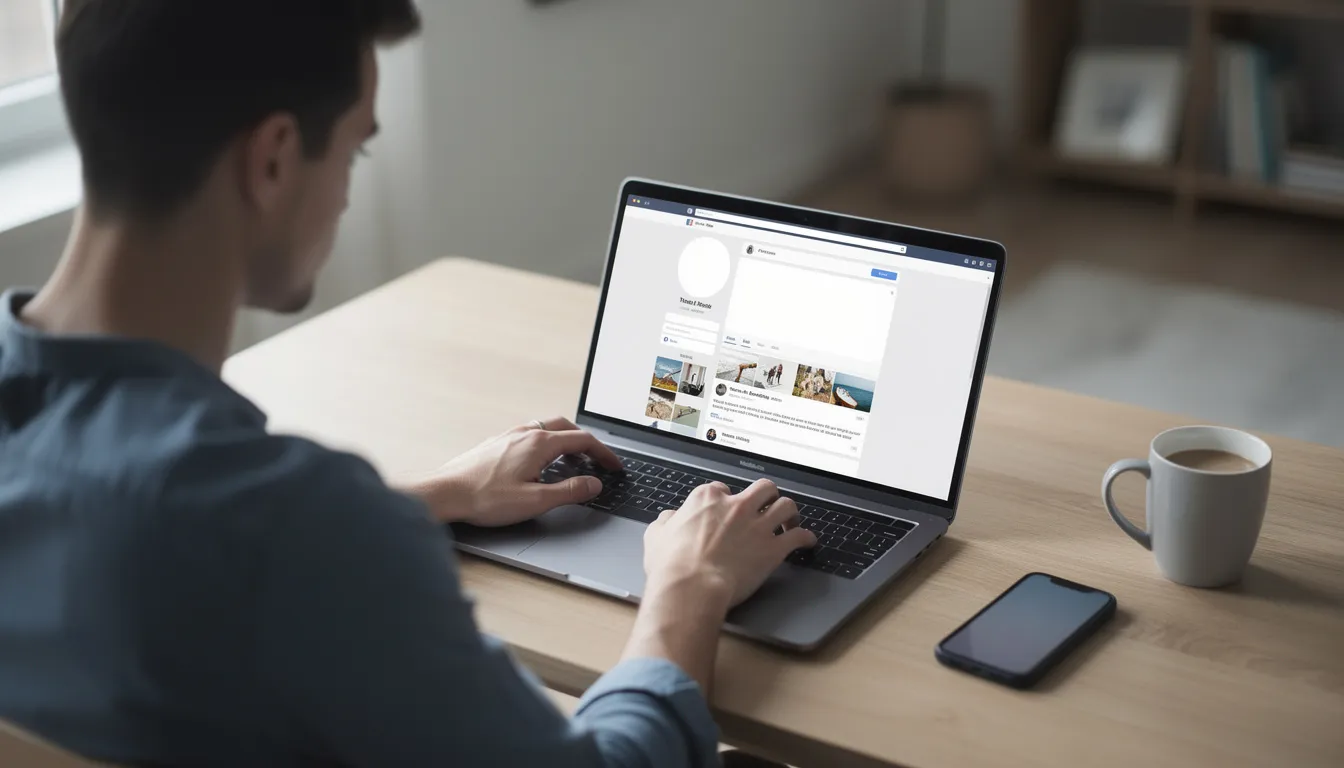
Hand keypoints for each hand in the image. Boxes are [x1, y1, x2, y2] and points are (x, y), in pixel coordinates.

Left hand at [404, 417, 621, 525]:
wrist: (445, 493)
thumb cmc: (484, 498)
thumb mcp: (534, 501)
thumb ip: (568, 491)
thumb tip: (593, 484)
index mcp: (538, 444)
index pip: (582, 440)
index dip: (603, 453)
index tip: (614, 466)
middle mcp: (524, 433)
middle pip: (566, 427)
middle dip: (587, 442)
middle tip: (597, 460)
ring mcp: (508, 435)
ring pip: (547, 428)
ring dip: (566, 440)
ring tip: (573, 460)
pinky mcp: (496, 443)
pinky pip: (530, 434)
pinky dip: (547, 443)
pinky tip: (541, 461)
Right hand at [643, 480, 816, 608]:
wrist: (691, 586)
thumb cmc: (672, 565)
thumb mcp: (656, 536)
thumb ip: (666, 522)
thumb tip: (671, 518)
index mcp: (707, 499)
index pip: (723, 490)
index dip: (727, 500)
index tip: (728, 510)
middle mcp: (736, 506)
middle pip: (763, 489)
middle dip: (767, 496)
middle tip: (766, 507)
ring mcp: (757, 526)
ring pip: (785, 506)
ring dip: (790, 513)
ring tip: (790, 520)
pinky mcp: (772, 549)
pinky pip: (798, 537)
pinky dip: (805, 538)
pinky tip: (807, 542)